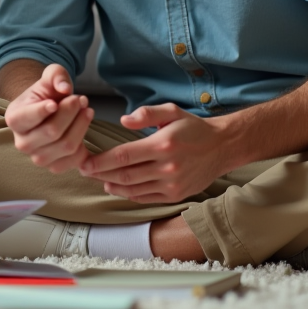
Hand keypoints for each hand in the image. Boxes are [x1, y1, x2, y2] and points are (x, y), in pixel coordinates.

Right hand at [4, 64, 94, 173]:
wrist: (48, 112)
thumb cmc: (46, 94)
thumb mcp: (50, 76)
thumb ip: (56, 75)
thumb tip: (64, 88)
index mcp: (14, 119)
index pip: (27, 117)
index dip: (42, 111)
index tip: (54, 103)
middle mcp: (22, 142)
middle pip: (52, 131)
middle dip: (71, 112)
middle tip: (80, 98)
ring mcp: (38, 158)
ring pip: (67, 145)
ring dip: (82, 125)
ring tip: (86, 109)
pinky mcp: (54, 167)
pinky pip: (76, 159)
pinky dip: (85, 142)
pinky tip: (82, 126)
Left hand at [78, 104, 229, 202]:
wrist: (222, 147)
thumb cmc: (193, 128)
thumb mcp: (171, 111)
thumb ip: (146, 113)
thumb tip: (123, 121)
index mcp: (162, 145)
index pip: (123, 156)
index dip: (100, 161)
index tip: (85, 162)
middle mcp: (167, 167)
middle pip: (124, 175)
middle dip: (100, 174)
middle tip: (84, 171)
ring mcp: (172, 184)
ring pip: (132, 189)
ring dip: (111, 186)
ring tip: (98, 179)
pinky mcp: (175, 195)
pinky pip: (145, 197)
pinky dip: (128, 194)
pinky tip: (117, 187)